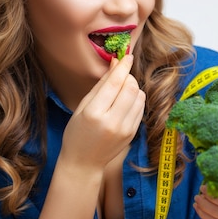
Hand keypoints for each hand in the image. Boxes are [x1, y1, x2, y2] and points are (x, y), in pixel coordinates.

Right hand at [59, 55, 145, 169]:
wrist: (84, 162)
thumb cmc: (77, 132)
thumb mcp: (83, 106)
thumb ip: (101, 85)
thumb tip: (115, 64)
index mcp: (95, 113)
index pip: (115, 83)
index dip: (123, 67)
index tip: (127, 56)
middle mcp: (112, 122)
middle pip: (131, 88)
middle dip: (128, 76)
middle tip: (121, 76)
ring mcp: (125, 129)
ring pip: (139, 97)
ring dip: (133, 88)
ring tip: (120, 91)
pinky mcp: (132, 133)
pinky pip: (140, 108)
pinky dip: (135, 100)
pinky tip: (124, 102)